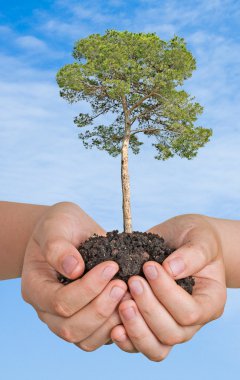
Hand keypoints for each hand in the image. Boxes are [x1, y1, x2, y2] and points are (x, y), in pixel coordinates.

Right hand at [21, 202, 126, 350]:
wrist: (69, 232)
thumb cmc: (60, 226)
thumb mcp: (56, 225)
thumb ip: (58, 246)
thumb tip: (74, 269)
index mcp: (35, 287)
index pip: (59, 302)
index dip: (88, 288)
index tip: (111, 266)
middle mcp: (47, 310)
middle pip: (71, 327)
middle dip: (101, 307)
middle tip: (123, 284)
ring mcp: (66, 319)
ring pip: (86, 340)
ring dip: (111, 321)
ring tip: (130, 295)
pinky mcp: (86, 322)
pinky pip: (100, 338)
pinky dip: (117, 327)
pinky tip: (131, 305)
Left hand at [111, 214, 226, 360]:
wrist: (180, 239)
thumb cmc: (194, 238)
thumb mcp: (201, 238)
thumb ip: (192, 254)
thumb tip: (171, 270)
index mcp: (209, 302)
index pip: (190, 312)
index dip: (167, 293)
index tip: (149, 267)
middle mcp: (192, 322)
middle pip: (171, 333)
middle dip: (148, 309)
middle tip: (132, 282)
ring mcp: (169, 326)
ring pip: (155, 348)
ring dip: (135, 328)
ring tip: (122, 303)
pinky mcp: (148, 325)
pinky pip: (138, 345)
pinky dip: (125, 340)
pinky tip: (113, 325)